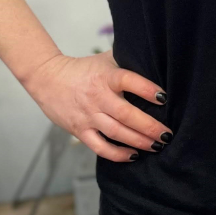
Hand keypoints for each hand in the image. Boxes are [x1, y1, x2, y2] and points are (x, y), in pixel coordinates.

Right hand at [24, 49, 169, 162]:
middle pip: (126, 114)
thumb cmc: (84, 69)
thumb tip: (157, 60)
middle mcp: (98, 96)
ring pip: (117, 133)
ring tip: (157, 145)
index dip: (148, 89)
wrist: (48, 79)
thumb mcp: (106, 59)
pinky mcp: (80, 130)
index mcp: (106, 77)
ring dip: (139, 141)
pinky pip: (100, 147)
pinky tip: (134, 156)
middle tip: (167, 134)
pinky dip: (118, 154)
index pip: (129, 81)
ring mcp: (88, 115)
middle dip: (150, 126)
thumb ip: (128, 60)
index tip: (164, 98)